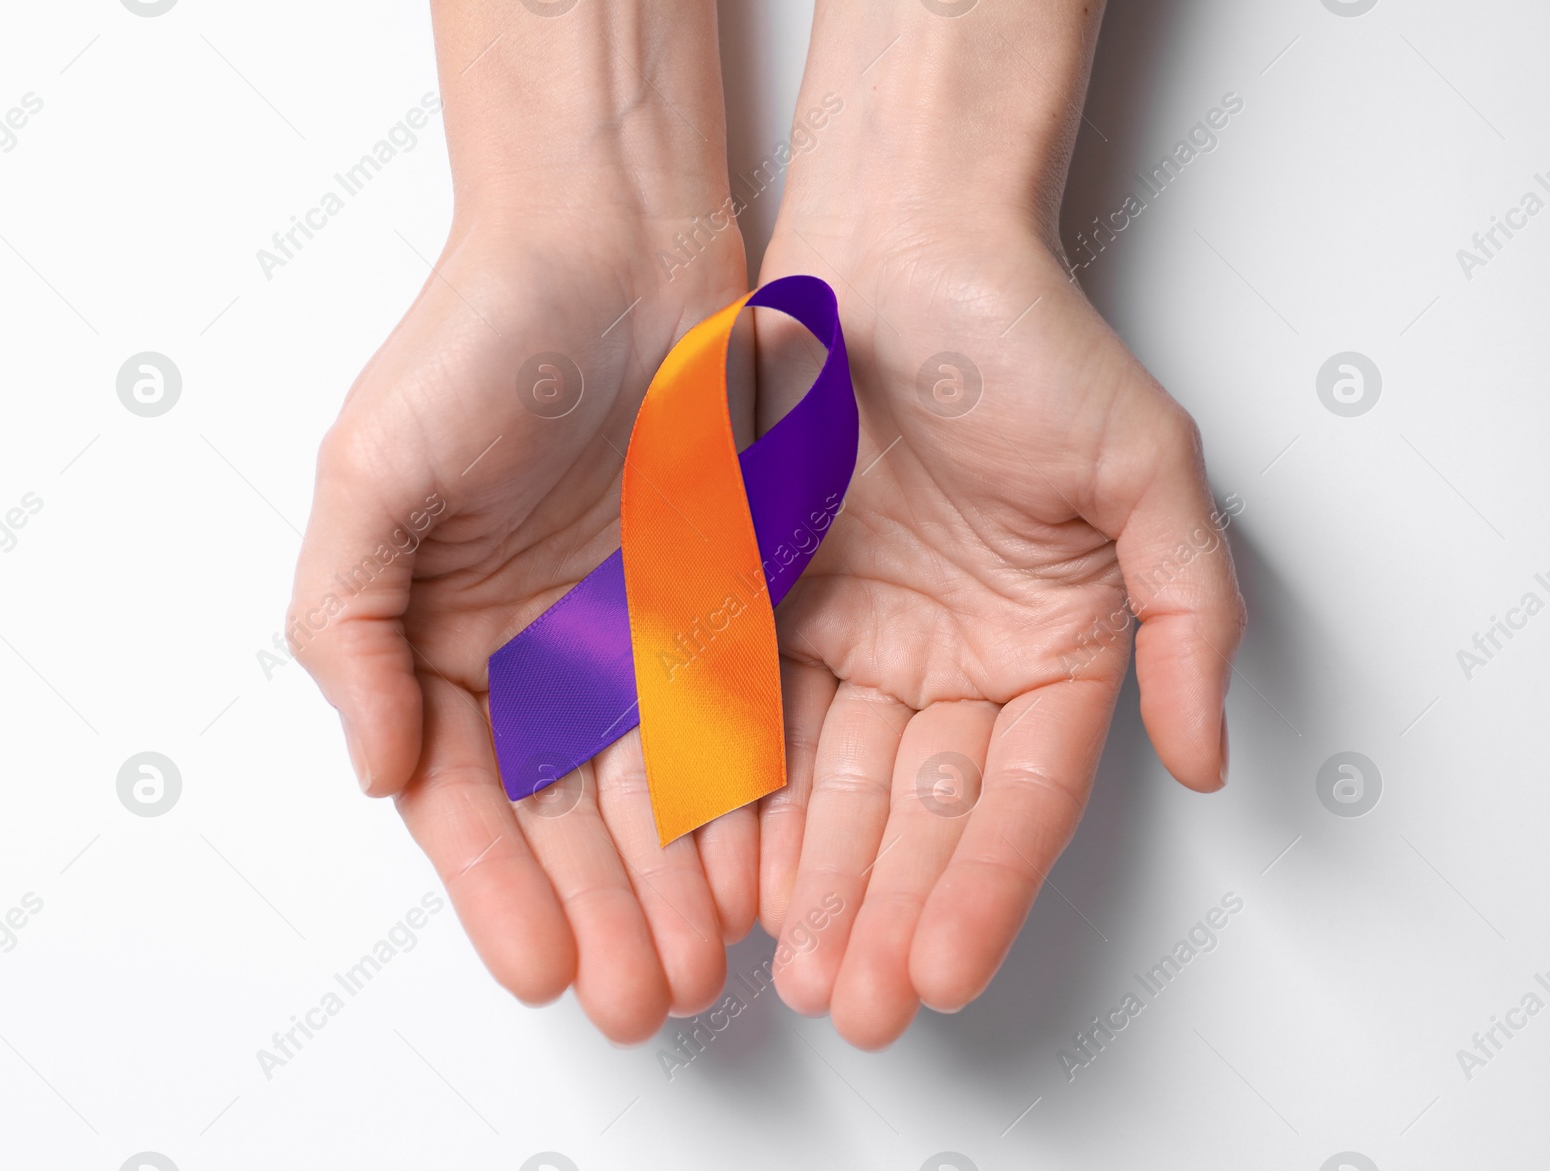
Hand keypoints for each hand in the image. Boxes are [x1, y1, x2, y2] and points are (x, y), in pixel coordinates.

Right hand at [288, 3, 757, 1043]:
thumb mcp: (372, 476)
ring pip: (658, 789)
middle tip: (638, 998)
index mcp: (444, 640)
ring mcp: (634, 635)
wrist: (616, 246)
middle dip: (603, 911)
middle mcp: (539, 653)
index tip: (536, 971)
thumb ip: (351, 626)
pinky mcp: (721, 605)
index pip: (468, 796)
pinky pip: (735, 720)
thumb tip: (375, 770)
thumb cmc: (479, 340)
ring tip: (701, 965)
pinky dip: (742, 798)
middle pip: (568, 815)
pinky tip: (757, 867)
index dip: (497, 890)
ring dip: (676, 880)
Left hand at [750, 1, 1245, 1048]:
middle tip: (851, 1001)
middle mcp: (953, 661)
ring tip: (787, 966)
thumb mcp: (1144, 467)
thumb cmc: (1023, 340)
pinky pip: (753, 719)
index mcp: (1049, 647)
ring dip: (811, 879)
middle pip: (917, 811)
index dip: (984, 885)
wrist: (892, 246)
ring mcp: (860, 643)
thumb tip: (1208, 755)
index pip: (1019, 794)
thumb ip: (1184, 611)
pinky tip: (726, 867)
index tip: (944, 969)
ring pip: (831, 786)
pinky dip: (743, 796)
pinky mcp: (771, 613)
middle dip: (885, 909)